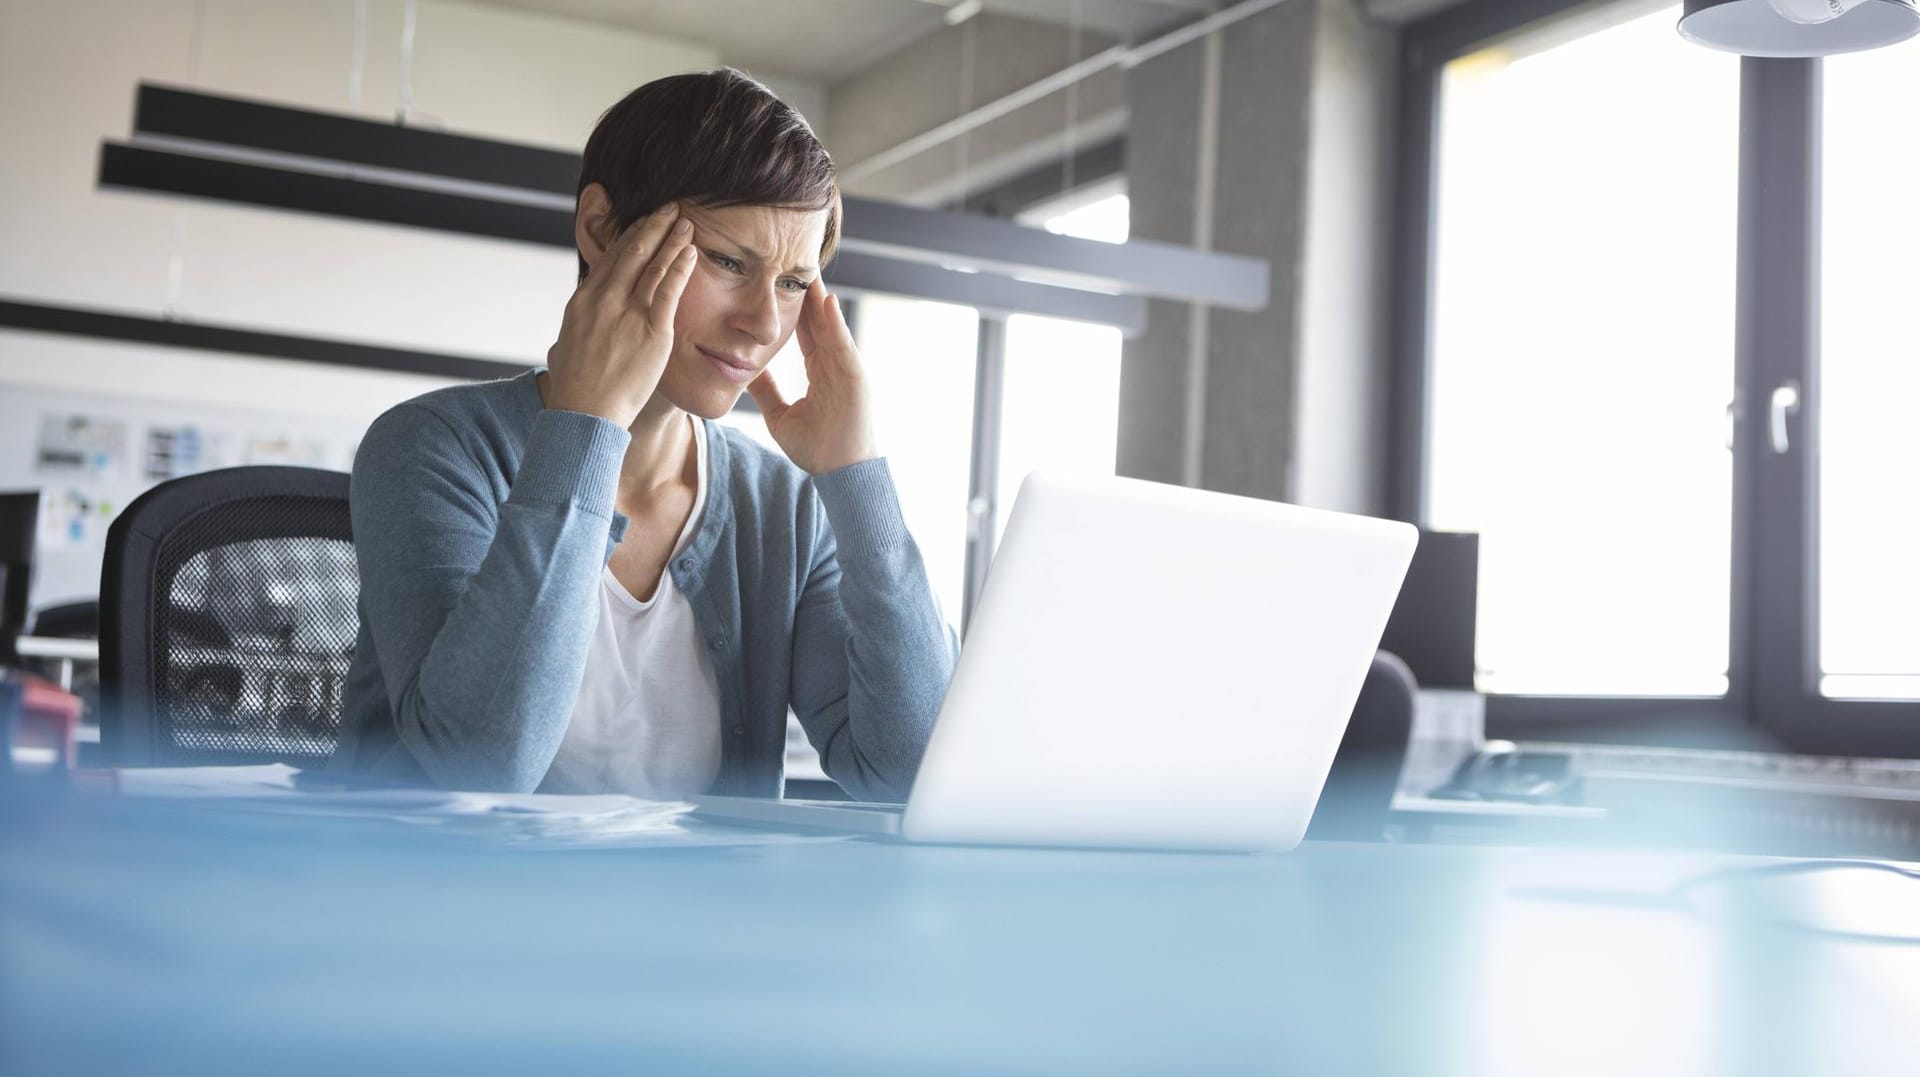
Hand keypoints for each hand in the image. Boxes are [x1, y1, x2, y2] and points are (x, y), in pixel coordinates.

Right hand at [542, 203, 696, 427]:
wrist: (584, 414)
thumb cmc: (576, 390)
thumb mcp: (566, 349)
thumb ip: (575, 334)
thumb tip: (565, 341)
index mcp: (582, 301)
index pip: (609, 259)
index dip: (630, 236)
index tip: (644, 223)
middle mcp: (603, 300)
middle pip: (631, 252)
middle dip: (653, 226)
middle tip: (670, 208)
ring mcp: (627, 313)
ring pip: (652, 264)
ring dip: (671, 239)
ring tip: (686, 222)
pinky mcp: (652, 331)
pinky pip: (669, 290)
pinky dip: (680, 267)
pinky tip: (691, 251)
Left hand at [745, 279, 879, 475]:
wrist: (841, 474)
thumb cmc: (817, 449)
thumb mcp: (780, 415)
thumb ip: (766, 391)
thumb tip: (745, 372)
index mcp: (820, 372)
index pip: (805, 332)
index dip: (794, 309)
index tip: (779, 285)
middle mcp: (834, 365)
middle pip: (818, 321)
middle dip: (807, 293)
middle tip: (793, 263)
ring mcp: (846, 369)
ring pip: (831, 326)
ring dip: (820, 299)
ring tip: (808, 270)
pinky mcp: (856, 377)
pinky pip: (843, 344)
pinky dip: (835, 323)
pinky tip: (825, 301)